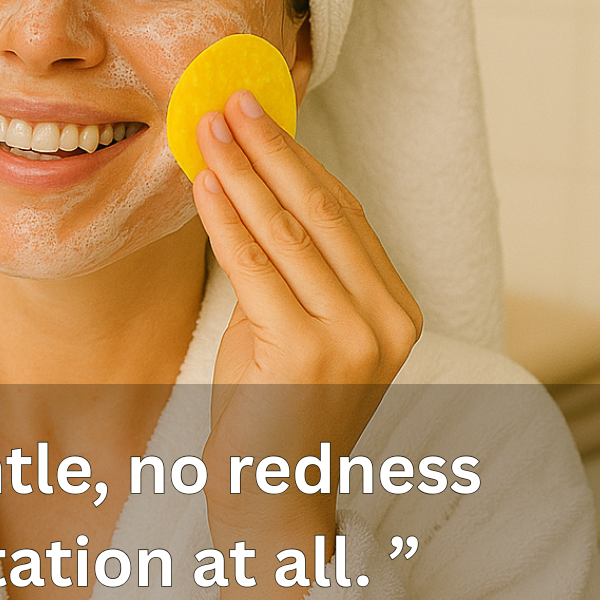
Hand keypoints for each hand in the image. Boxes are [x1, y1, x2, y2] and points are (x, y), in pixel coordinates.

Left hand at [192, 89, 421, 599]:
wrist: (274, 496)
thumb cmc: (277, 409)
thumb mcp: (296, 329)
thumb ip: (293, 270)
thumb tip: (253, 187)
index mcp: (396, 308)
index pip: (345, 213)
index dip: (300, 159)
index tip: (263, 115)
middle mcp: (386, 318)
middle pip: (321, 209)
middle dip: (271, 149)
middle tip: (232, 102)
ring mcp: (353, 336)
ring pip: (288, 229)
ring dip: (243, 171)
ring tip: (209, 130)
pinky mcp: (307, 352)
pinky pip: (255, 266)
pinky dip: (226, 218)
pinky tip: (204, 183)